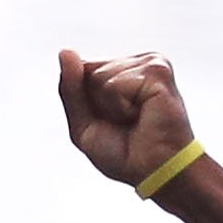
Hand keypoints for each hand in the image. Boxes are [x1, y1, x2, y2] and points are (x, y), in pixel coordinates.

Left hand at [55, 48, 198, 189]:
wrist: (156, 171)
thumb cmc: (125, 153)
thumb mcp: (83, 125)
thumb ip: (70, 89)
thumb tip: (64, 51)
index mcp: (123, 70)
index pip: (82, 70)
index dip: (86, 103)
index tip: (111, 121)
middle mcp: (138, 62)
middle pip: (89, 72)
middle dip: (98, 105)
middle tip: (126, 123)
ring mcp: (151, 62)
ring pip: (100, 76)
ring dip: (111, 108)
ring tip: (137, 119)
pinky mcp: (158, 70)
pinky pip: (115, 84)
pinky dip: (122, 107)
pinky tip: (144, 113)